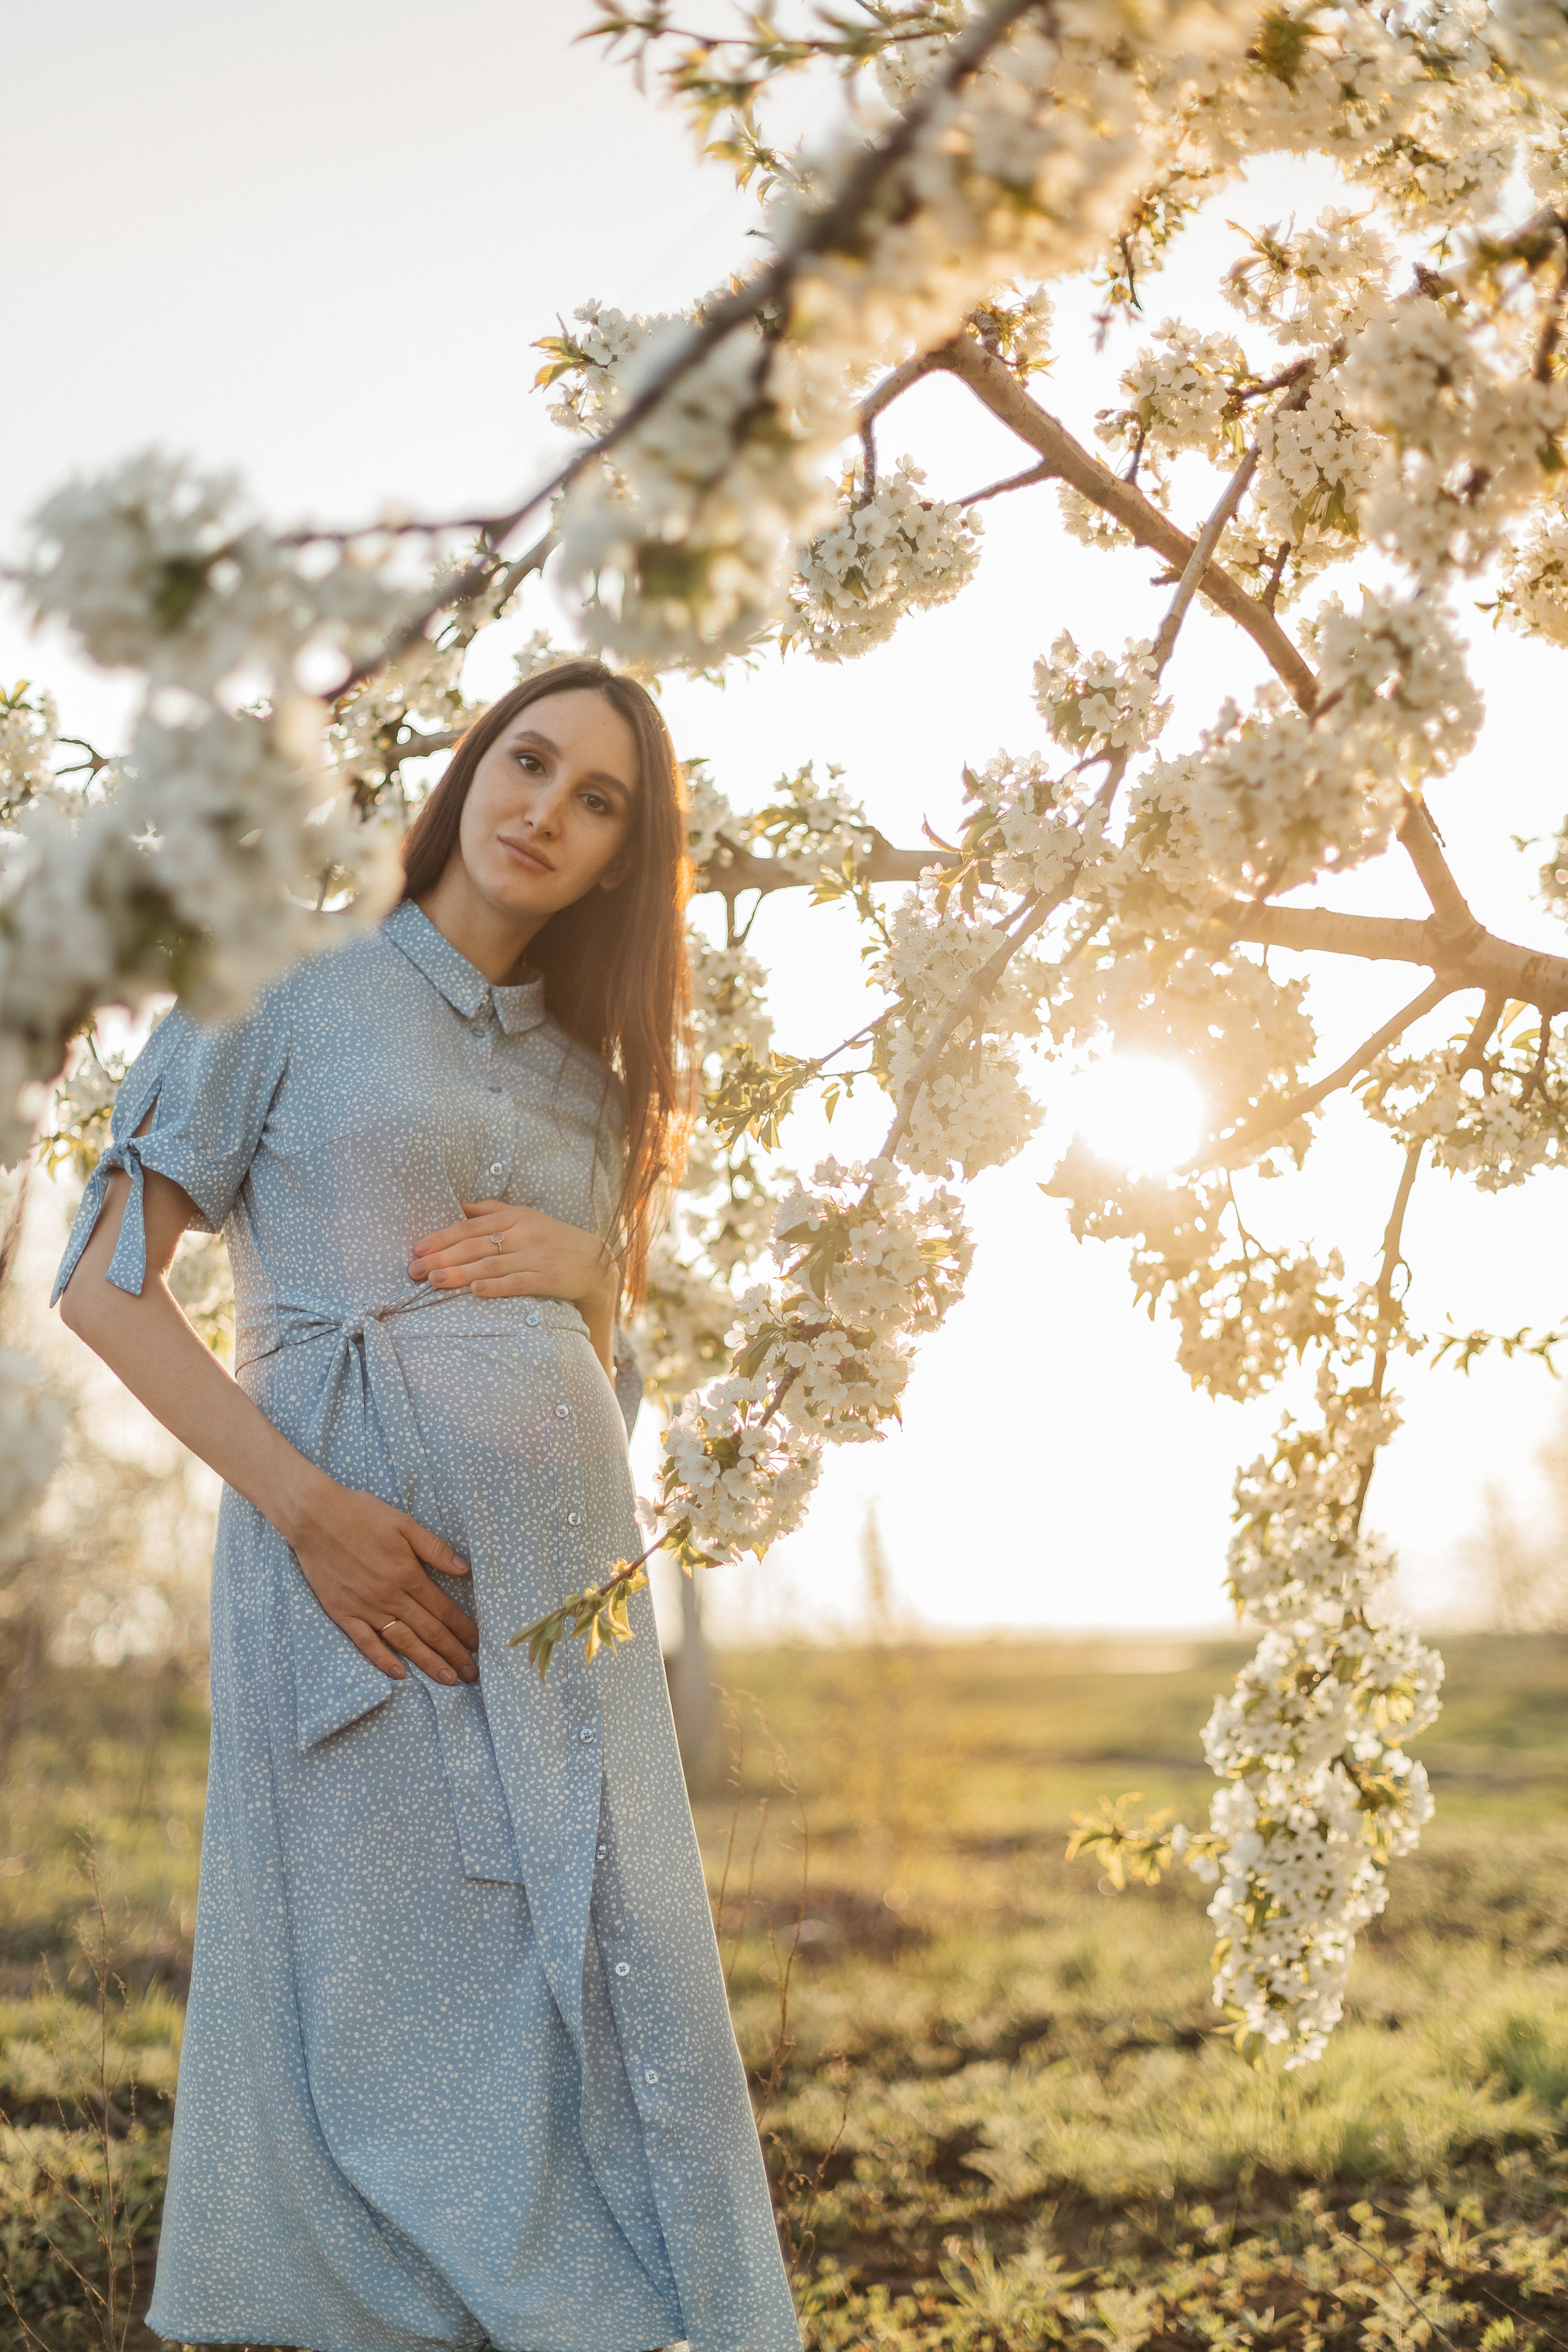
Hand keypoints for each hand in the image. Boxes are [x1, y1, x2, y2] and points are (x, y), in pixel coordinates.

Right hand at [280, 1469, 479, 1685]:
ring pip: (403, 1641)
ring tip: (448, 1680)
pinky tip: (399, 1674)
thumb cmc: (361, 1515)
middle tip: (472, 1674)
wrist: (314, 1517)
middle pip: (429, 1631)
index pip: (444, 1610)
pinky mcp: (343, 1613)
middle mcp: (390, 1596)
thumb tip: (466, 1569)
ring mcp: (365, 1608)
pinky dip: (383, 1660)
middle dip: (453, 1654)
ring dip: (427, 1662)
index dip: (463, 1629)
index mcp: (408, 1574)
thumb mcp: (404, 1523)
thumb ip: (435, 1549)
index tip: (478, 1645)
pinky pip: (366, 1643)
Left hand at [409, 1200, 616, 1314]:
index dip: (442, 1237)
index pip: (471, 1226)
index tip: (417, 1248)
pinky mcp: (550, 1278)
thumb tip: (458, 1204)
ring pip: (491, 1265)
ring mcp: (537, 1256)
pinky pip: (518, 1282)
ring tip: (434, 1281)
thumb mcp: (526, 1218)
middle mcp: (525, 1233)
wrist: (597, 1262)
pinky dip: (496, 1287)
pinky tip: (475, 1291)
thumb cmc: (554, 1239)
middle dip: (442, 1257)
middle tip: (415, 1269)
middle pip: (476, 1245)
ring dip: (460, 1274)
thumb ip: (492, 1211)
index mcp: (516, 1217)